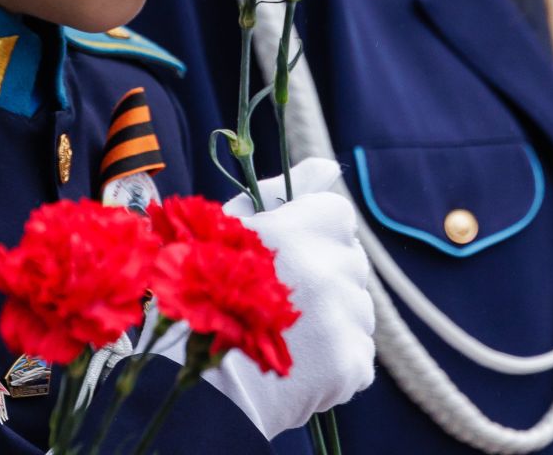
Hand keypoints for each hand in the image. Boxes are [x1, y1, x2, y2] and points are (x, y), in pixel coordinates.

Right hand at [199, 158, 376, 434]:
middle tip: (279, 301)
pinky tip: (299, 364)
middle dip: (323, 275)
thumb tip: (328, 168)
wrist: (194, 384)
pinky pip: (359, 352)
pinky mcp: (352, 363)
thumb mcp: (230, 230)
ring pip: (357, 307)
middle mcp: (328, 269)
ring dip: (332, 318)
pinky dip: (336, 360)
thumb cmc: (204, 295)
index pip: (337, 215)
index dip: (313, 233)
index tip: (289, 254)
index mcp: (298, 230)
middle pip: (349, 261)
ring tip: (286, 337)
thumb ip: (280, 192)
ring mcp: (344, 319)